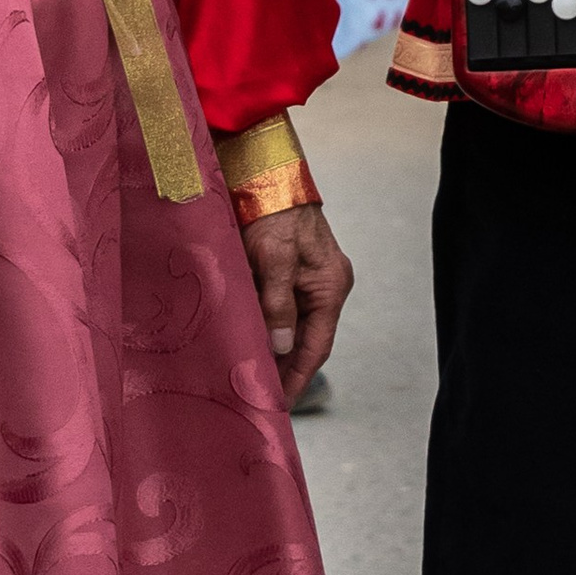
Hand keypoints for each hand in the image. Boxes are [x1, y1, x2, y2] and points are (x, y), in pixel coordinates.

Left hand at [244, 202, 353, 405]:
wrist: (263, 170)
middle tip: (257, 395)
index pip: (316, 347)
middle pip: (304, 340)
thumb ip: (278, 304)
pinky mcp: (288, 270)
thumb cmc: (272, 211)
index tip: (280, 404)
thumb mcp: (274, 259)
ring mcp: (307, 278)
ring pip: (289, 326)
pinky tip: (246, 340)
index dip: (298, 377)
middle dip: (282, 368)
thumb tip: (280, 347)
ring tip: (248, 375)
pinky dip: (264, 326)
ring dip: (271, 349)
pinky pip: (278, 308)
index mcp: (329, 286)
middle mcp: (323, 286)